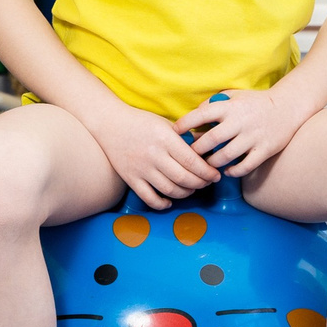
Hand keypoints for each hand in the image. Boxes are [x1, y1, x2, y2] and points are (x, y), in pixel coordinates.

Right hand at [89, 101, 220, 209]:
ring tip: (191, 189)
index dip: (207, 172)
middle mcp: (154, 155)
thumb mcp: (167, 125)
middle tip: (207, 183)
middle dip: (200, 183)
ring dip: (185, 193)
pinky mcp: (130, 178)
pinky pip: (149, 198)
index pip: (192, 161)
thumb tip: (209, 148)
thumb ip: (187, 138)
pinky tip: (169, 201)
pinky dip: (162, 203)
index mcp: (165, 138)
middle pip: (183, 178)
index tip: (215, 175)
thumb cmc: (142, 122)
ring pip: (169, 190)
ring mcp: (141, 168)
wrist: (111, 124)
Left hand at [175, 88, 312, 179]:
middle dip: (197, 150)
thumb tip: (193, 116)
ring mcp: (253, 137)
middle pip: (210, 140)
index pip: (201, 115)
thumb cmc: (255, 102)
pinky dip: (233, 171)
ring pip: (225, 156)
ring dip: (212, 163)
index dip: (185, 124)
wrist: (287, 107)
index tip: (175, 132)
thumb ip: (213, 104)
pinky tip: (227, 171)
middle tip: (190, 155)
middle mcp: (240, 121)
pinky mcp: (264, 150)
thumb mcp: (233, 96)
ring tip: (206, 165)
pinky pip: (245, 166)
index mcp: (230, 107)